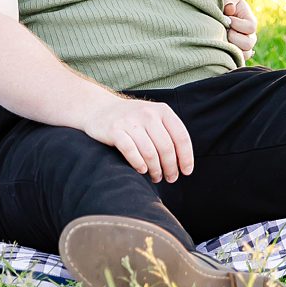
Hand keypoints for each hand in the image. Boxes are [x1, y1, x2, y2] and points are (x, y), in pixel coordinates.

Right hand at [80, 93, 194, 183]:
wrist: (99, 108)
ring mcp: (130, 121)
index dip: (186, 157)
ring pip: (150, 152)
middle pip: (166, 147)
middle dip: (170, 167)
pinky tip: (141, 170)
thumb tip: (183, 162)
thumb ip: (168, 133)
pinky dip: (138, 163)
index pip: (181, 136)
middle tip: (170, 178)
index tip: (186, 171)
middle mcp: (147, 113)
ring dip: (155, 170)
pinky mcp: (114, 130)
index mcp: (162, 110)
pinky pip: (130, 151)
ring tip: (156, 177)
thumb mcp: (153, 117)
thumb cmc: (132, 119)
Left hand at [221, 0, 258, 59]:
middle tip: (224, 31)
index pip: (251, 27)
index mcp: (250, 20)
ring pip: (244, 55)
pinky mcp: (236, 54)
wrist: (216, 13)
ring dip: (231, 48)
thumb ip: (228, 1)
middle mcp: (250, 35)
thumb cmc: (222, 4)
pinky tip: (220, 47)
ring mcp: (244, 47)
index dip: (238, 24)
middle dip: (233, 37)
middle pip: (249, 44)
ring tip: (222, 39)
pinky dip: (229, 56)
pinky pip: (236, 61)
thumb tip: (230, 9)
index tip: (227, 19)